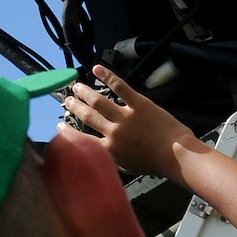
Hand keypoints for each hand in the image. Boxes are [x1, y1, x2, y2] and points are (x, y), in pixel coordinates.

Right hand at [62, 67, 201, 181]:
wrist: (175, 154)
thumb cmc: (155, 163)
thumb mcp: (127, 167)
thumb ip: (111, 158)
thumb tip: (101, 153)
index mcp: (110, 149)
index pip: (83, 138)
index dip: (68, 131)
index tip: (60, 125)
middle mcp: (113, 132)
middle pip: (88, 116)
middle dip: (75, 107)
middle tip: (67, 100)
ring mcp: (125, 117)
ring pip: (99, 101)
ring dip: (85, 92)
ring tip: (77, 86)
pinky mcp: (139, 104)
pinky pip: (120, 87)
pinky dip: (107, 76)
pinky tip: (97, 69)